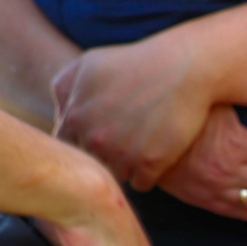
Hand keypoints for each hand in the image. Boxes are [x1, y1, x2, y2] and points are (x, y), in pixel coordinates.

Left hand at [52, 38, 212, 191]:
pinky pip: (141, 183)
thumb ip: (65, 88)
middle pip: (93, 163)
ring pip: (117, 175)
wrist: (185, 67)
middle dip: (105, 154)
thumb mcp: (90, 63)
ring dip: (128, 166)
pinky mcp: (150, 164)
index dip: (84, 140)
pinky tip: (158, 154)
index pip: (68, 146)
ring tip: (144, 144)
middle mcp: (94, 138)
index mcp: (76, 116)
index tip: (103, 132)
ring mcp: (122, 153)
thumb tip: (61, 115)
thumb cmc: (137, 62)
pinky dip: (149, 174)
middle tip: (126, 139)